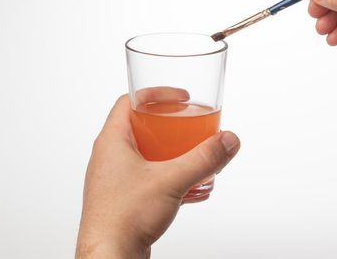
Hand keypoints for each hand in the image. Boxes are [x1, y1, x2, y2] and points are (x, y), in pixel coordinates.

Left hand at [76, 89, 239, 257]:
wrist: (109, 257)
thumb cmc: (122, 218)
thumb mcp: (171, 180)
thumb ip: (203, 158)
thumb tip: (227, 141)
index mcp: (112, 141)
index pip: (130, 101)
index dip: (156, 95)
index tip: (180, 98)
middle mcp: (110, 157)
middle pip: (142, 128)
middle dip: (172, 127)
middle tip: (192, 128)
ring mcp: (115, 180)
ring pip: (147, 156)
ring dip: (174, 155)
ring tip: (196, 159)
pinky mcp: (124, 200)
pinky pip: (149, 180)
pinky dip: (171, 179)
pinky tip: (192, 190)